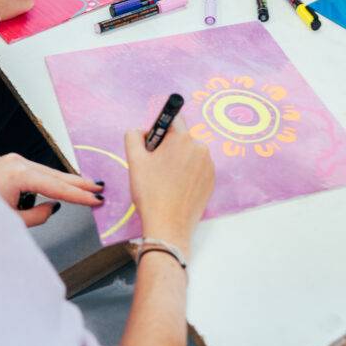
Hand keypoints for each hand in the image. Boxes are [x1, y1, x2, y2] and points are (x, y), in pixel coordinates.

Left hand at [0, 153, 103, 227]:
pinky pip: (35, 171)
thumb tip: (51, 207)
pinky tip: (61, 185)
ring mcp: (11, 160)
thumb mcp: (10, 221)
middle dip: (78, 183)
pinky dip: (49, 179)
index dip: (79, 195)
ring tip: (86, 188)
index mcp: (18, 174)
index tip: (96, 199)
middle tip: (99, 188)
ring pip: (46, 171)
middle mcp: (16, 162)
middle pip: (55, 174)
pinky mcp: (7, 163)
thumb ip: (36, 215)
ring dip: (65, 181)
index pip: (57, 187)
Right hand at [125, 116, 213, 256]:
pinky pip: (198, 168)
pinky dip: (188, 173)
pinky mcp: (212, 180)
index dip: (160, 128)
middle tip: (155, 167)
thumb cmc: (150, 192)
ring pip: (189, 153)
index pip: (173, 118)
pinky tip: (177, 188)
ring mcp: (208, 165)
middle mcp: (200, 147)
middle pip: (181, 137)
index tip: (153, 143)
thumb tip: (141, 131)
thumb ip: (133, 136)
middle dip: (168, 147)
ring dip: (178, 160)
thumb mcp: (134, 160)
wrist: (168, 227)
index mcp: (182, 138)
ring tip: (166, 180)